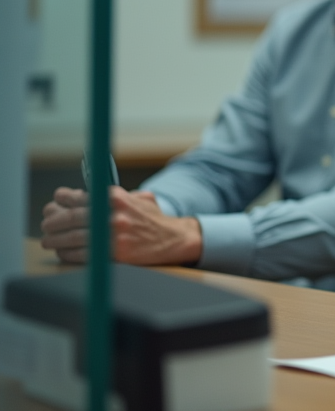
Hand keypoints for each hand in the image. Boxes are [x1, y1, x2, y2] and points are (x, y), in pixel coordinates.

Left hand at [41, 186, 202, 265]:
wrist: (173, 238)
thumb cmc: (151, 219)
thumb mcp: (135, 198)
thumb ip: (111, 196)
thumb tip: (78, 196)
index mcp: (116, 197)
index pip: (78, 196)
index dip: (60, 200)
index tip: (54, 203)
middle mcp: (113, 214)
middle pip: (70, 218)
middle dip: (52, 222)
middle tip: (46, 226)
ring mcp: (114, 235)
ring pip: (72, 238)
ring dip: (55, 240)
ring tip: (48, 241)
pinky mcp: (115, 253)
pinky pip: (82, 255)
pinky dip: (67, 254)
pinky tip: (63, 253)